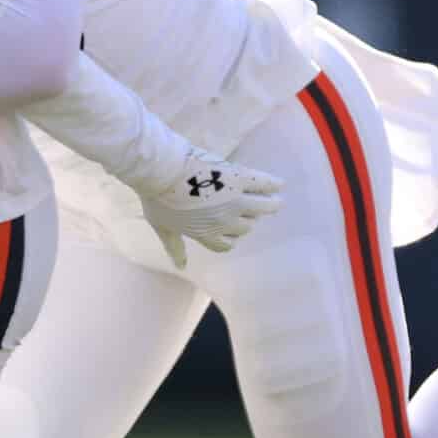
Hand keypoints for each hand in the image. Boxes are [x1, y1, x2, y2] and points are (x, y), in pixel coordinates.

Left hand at [132, 150, 283, 268]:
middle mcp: (225, 220)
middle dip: (246, 219)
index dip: (229, 237)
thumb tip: (180, 266)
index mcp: (207, 233)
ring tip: (277, 201)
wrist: (161, 171)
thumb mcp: (162, 227)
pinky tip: (280, 184)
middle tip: (245, 207)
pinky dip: (273, 185)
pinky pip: (263, 184)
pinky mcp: (240, 178)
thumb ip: (174, 247)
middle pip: (246, 226)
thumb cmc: (157, 199)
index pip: (227, 244)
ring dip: (271, 205)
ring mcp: (235, 199)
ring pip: (263, 208)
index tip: (229, 229)